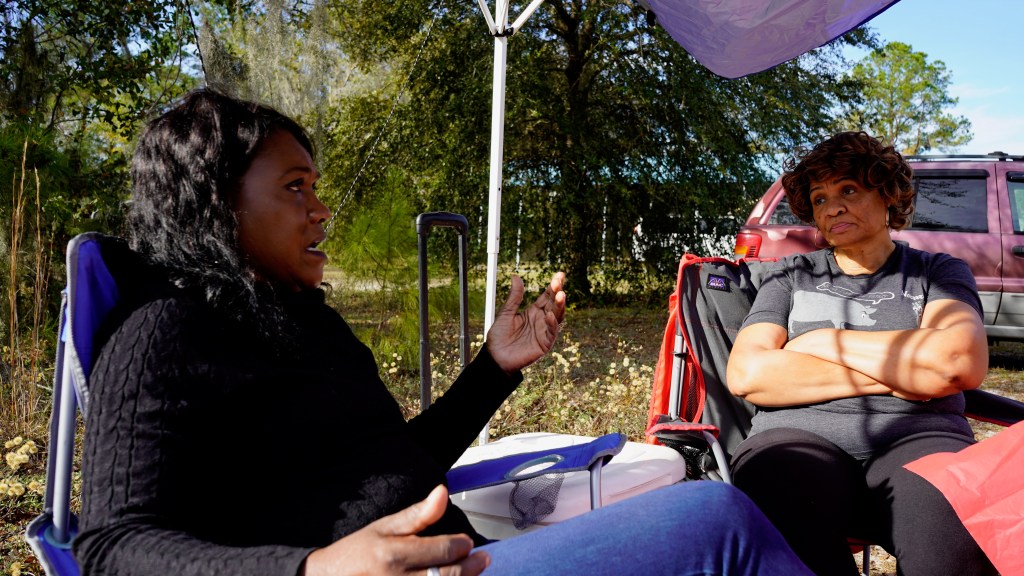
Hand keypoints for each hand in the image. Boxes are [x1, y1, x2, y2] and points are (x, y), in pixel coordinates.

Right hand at [302, 485, 489, 575]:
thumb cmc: (358, 552)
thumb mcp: (384, 527)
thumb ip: (418, 514)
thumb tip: (442, 492)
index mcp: (393, 555)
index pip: (441, 551)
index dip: (461, 546)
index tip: (468, 543)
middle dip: (470, 568)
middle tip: (482, 559)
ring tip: (472, 572)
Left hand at [487, 273, 566, 374]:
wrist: (495, 357)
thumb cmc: (499, 337)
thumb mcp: (506, 313)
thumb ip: (514, 297)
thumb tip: (515, 277)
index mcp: (533, 312)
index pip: (547, 296)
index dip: (553, 286)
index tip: (559, 275)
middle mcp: (541, 320)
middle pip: (553, 304)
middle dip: (558, 292)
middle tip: (559, 282)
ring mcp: (544, 332)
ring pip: (556, 317)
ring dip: (559, 306)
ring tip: (560, 295)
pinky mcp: (544, 344)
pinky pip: (551, 332)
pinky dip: (552, 324)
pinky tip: (550, 315)